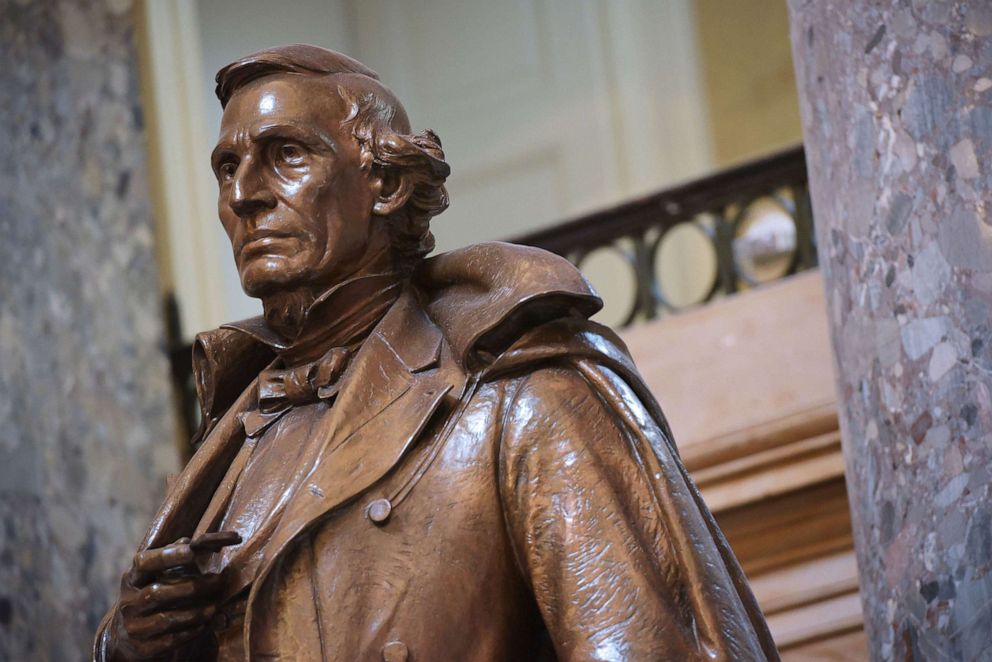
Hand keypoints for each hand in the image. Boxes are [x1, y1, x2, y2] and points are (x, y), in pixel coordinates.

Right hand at [106, 532, 240, 660]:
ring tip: (215, 606)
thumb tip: (193, 541)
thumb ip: (174, 556)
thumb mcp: (156, 574)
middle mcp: (128, 602)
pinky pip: (168, 640)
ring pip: (165, 618)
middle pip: (158, 593)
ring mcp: (133, 626)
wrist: (127, 634)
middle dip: (191, 587)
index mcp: (132, 578)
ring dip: (194, 613)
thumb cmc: (151, 593)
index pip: (143, 563)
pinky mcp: (142, 647)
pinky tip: (206, 624)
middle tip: (218, 581)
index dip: (166, 556)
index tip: (192, 551)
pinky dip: (190, 632)